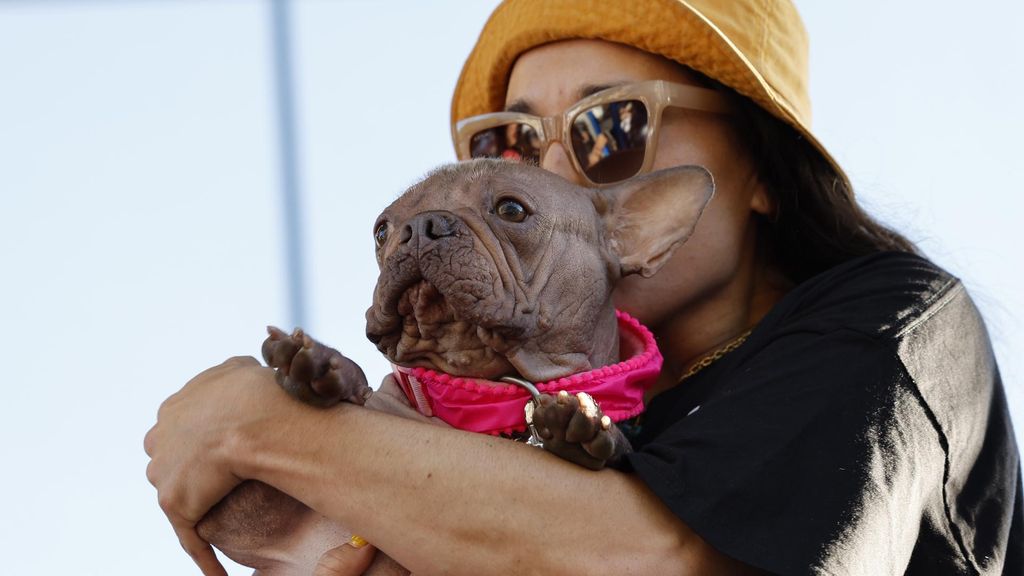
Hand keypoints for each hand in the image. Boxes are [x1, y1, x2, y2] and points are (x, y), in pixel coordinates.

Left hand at [144, 356, 290, 575]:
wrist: (253, 416)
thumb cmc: (258, 389)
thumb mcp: (241, 367)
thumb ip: (232, 373)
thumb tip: (241, 373)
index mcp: (174, 406)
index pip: (184, 427)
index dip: (206, 439)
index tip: (228, 447)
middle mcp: (160, 436)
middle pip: (172, 461)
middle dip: (192, 470)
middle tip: (228, 481)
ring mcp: (163, 471)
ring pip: (179, 494)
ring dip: (200, 505)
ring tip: (228, 520)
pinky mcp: (174, 501)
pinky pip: (190, 535)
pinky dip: (204, 556)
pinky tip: (219, 575)